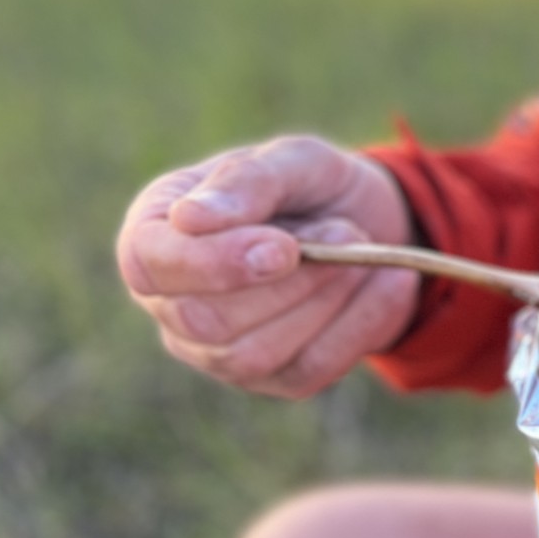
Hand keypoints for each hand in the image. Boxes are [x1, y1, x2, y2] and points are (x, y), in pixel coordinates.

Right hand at [116, 135, 420, 398]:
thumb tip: (190, 217)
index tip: (283, 246)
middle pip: (205, 321)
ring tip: (364, 251)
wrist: (372, 223)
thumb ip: (248, 180)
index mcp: (155, 233)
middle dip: (291, 281)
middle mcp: (171, 301)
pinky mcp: (272, 378)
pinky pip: (309, 371)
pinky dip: (361, 323)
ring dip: (325, 300)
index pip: (149, 265)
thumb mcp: (295, 159)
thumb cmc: (314, 185)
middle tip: (348, 233)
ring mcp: (216, 350)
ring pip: (254, 354)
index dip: (214, 263)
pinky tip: (389, 283)